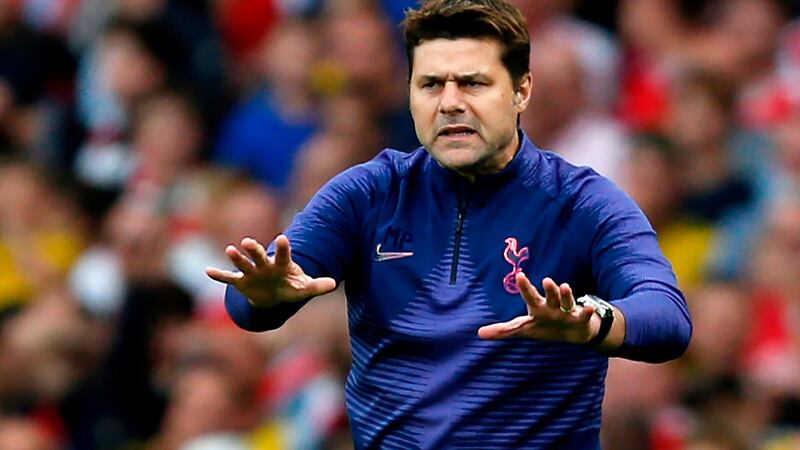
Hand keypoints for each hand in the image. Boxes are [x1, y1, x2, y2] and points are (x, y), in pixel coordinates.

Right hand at [205, 235, 335, 306]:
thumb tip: (333, 284)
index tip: (281, 238)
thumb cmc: (291, 287)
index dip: (282, 247)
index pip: (283, 254)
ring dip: (236, 257)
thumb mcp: (304, 288)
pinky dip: (219, 275)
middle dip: (254, 249)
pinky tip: (208, 271)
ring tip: (229, 249)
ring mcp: (251, 272)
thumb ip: (317, 285)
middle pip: (259, 255)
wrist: (274, 296)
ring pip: (243, 263)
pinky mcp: (240, 281)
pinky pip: (228, 278)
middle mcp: (265, 264)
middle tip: (248, 241)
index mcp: (281, 264)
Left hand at [478, 273, 598, 343]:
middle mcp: (552, 305)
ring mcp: (566, 311)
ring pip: (566, 301)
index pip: (530, 295)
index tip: (519, 275)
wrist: (572, 331)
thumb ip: (503, 330)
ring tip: (565, 286)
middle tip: (547, 280)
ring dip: (566, 294)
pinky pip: (583, 315)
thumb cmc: (545, 325)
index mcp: (538, 307)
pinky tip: (588, 308)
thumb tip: (479, 333)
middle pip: (550, 296)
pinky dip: (586, 312)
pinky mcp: (580, 319)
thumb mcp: (524, 329)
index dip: (525, 286)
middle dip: (549, 289)